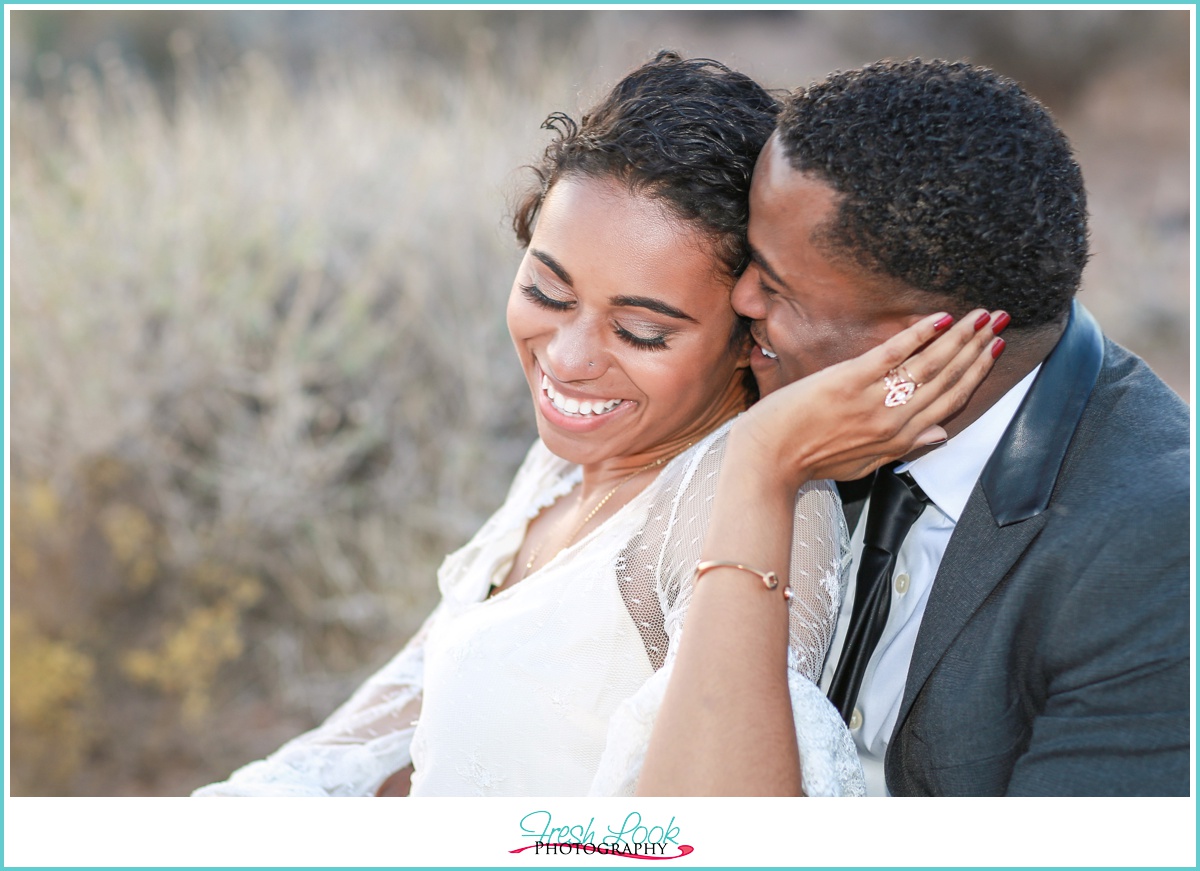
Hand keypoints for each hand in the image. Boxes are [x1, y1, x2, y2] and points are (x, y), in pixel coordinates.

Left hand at [733, 309, 1004, 487]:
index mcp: (900, 441)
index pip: (951, 401)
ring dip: (961, 337)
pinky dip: (920, 334)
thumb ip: (905, 448)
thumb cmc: (810, 459)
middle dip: (978, 347)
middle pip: (948, 379)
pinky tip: (941, 317)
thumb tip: (941, 434)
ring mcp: (873, 399)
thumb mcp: (864, 464)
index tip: (994, 349)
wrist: (768, 458)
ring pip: (930, 364)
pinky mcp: (849, 380)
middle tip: (999, 320)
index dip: (977, 373)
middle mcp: (894, 420)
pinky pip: (894, 353)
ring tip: (981, 315)